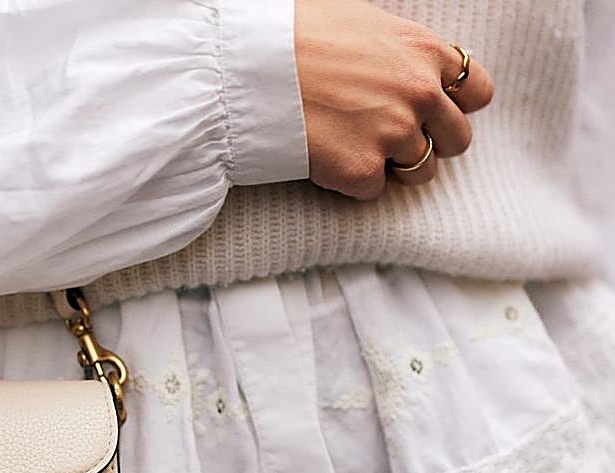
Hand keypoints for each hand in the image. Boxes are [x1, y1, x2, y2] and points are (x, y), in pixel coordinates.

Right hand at [294, 0, 494, 198]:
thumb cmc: (298, 36)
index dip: (457, 107)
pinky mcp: (361, 170)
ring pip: (422, 172)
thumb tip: (403, 69)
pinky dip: (354, 181)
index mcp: (425, 52)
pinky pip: (374, 190)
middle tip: (397, 142)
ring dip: (396, 168)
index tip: (434, 114)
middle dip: (432, 143)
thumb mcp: (365, 24)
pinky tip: (330, 159)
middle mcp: (419, 94)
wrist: (255, 68)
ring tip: (360, 151)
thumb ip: (399, 51)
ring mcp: (393, 135)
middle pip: (457, 139)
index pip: (476, 92)